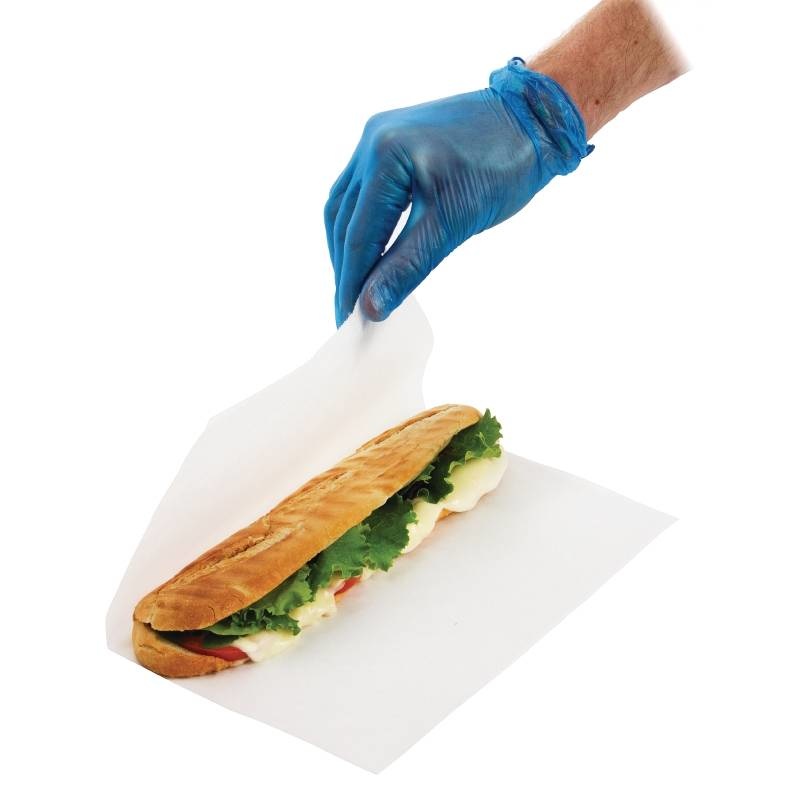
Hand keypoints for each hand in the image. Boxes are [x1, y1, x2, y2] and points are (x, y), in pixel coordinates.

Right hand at [325, 59, 591, 324]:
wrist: (532, 119)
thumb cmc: (503, 167)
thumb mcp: (454, 224)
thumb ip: (408, 266)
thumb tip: (372, 307)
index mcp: (385, 158)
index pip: (357, 236)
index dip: (351, 283)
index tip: (347, 320)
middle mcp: (372, 141)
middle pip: (343, 222)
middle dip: (345, 270)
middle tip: (346, 311)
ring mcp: (377, 138)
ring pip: (346, 207)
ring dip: (348, 249)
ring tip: (353, 288)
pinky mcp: (389, 143)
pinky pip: (362, 192)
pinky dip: (361, 226)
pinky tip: (368, 252)